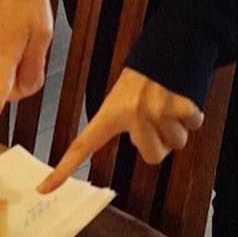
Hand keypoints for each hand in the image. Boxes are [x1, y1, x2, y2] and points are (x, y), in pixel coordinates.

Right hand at [0, 0, 55, 124]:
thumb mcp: (43, 33)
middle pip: (9, 86)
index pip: (1, 80)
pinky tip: (15, 37)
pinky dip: (10, 58)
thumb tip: (26, 89)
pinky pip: (0, 65)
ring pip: (5, 75)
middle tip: (36, 53)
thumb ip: (35, 64)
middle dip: (25, 79)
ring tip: (25, 38)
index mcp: (7, 48)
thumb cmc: (28, 3)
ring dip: (18, 65)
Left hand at [39, 69, 203, 192]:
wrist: (166, 48)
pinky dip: (193, 115)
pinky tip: (182, 98)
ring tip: (167, 105)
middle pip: (153, 157)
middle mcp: (132, 114)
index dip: (64, 169)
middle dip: (160, 142)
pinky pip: (193, 125)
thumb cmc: (143, 76)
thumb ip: (127, 124)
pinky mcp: (180, 103)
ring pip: (175, 143)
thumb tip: (147, 150)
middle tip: (155, 119)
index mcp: (110, 113)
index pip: (82, 144)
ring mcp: (156, 110)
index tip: (44, 188)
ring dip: (177, 127)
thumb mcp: (122, 98)